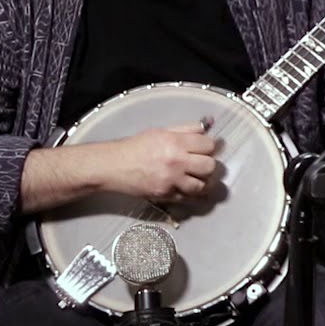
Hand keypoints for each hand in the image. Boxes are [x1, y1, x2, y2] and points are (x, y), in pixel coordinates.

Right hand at [104, 122, 218, 201]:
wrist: (114, 166)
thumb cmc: (136, 147)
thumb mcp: (162, 131)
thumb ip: (186, 129)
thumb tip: (207, 126)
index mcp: (176, 142)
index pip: (209, 145)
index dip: (209, 147)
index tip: (204, 149)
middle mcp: (176, 161)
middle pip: (210, 166)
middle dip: (208, 165)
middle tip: (201, 164)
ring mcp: (172, 180)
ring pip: (203, 185)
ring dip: (203, 182)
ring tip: (197, 178)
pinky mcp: (166, 195)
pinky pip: (190, 199)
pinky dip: (194, 195)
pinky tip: (192, 190)